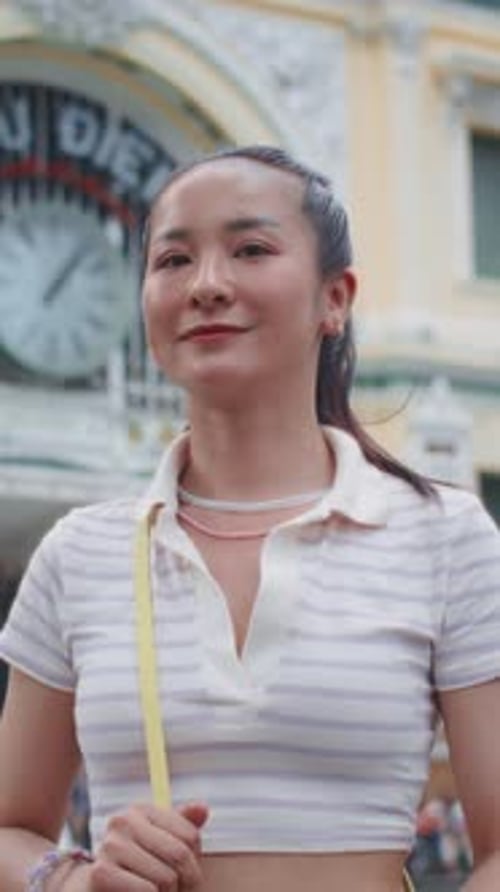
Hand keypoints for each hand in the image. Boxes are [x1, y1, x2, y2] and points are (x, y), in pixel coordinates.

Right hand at [86, 801, 208, 891]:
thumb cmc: (136, 870)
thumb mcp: (161, 846)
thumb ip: (183, 828)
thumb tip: (203, 809)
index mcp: (141, 810)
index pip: (190, 836)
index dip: (194, 864)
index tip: (186, 876)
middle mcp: (123, 821)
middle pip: (180, 855)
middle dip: (186, 883)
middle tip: (177, 891)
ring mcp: (110, 845)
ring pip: (166, 877)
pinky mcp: (101, 873)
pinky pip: (147, 891)